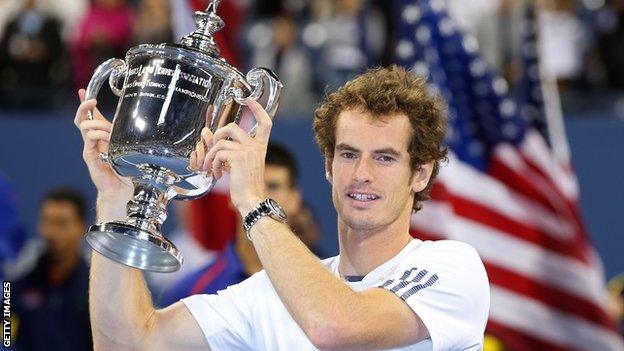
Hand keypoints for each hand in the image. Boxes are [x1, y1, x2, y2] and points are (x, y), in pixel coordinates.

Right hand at [74, 89, 132, 205]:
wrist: (124, 189)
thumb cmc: (128, 169)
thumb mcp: (129, 146)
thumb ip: (128, 135)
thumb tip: (137, 120)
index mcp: (102, 137)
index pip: (90, 117)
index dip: (85, 104)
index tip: (83, 91)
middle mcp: (94, 141)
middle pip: (81, 119)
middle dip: (84, 107)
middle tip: (91, 101)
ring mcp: (90, 149)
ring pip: (85, 127)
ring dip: (98, 125)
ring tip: (110, 132)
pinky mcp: (90, 157)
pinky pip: (88, 141)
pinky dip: (97, 136)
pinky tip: (107, 139)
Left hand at [193, 100, 272, 215]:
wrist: (252, 200)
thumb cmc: (246, 186)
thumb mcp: (240, 166)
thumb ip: (230, 152)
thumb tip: (210, 138)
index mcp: (260, 147)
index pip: (265, 123)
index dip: (257, 108)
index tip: (249, 99)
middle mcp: (255, 146)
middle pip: (232, 127)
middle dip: (217, 135)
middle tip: (212, 149)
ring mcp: (248, 150)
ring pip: (220, 142)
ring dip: (210, 156)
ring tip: (211, 168)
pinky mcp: (238, 157)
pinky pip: (217, 153)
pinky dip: (213, 164)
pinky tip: (217, 175)